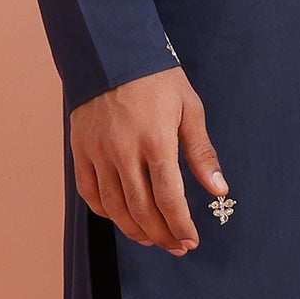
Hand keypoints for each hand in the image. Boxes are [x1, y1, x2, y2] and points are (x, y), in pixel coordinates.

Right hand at [70, 66, 227, 254]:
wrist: (110, 52)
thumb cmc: (157, 78)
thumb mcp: (189, 108)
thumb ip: (202, 153)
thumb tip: (219, 189)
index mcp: (156, 141)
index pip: (169, 199)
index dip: (181, 226)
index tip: (191, 241)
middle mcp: (124, 152)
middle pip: (142, 210)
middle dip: (162, 235)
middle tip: (176, 247)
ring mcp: (98, 152)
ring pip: (115, 207)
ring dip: (134, 230)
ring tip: (151, 239)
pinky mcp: (80, 150)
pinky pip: (89, 192)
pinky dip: (105, 211)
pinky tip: (121, 218)